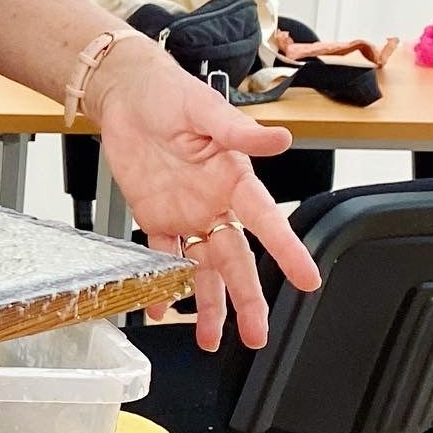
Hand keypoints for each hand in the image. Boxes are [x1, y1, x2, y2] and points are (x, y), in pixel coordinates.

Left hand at [91, 46, 320, 350]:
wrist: (124, 93)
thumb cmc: (168, 93)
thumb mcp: (204, 108)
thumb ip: (239, 131)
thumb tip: (280, 138)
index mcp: (234, 178)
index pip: (267, 221)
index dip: (288, 251)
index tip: (308, 280)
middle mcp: (215, 203)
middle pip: (236, 260)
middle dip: (248, 298)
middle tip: (259, 334)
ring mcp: (186, 214)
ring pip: (203, 269)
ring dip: (208, 304)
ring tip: (210, 339)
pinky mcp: (156, 216)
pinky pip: (162, 257)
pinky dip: (163, 284)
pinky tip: (162, 309)